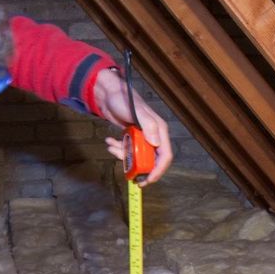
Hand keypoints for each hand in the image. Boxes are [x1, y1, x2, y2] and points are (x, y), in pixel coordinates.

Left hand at [93, 67, 172, 184]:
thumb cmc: (124, 100)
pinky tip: (109, 141)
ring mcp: (142, 137)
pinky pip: (127, 149)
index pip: (165, 155)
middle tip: (129, 174)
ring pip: (137, 156)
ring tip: (112, 146)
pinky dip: (117, 148)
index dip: (159, 170)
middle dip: (139, 167)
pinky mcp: (132, 137)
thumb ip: (148, 125)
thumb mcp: (136, 112)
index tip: (148, 180)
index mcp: (159, 130)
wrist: (109, 94)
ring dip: (123, 155)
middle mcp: (153, 135)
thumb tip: (156, 144)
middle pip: (151, 160)